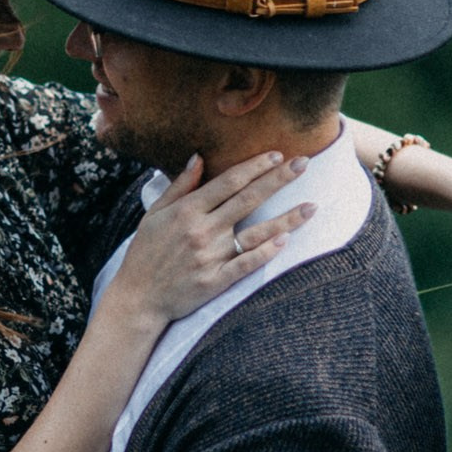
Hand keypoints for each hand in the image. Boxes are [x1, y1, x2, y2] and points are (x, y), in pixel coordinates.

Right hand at [102, 150, 315, 331]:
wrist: (138, 297)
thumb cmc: (146, 252)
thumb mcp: (155, 213)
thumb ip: (180, 186)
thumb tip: (198, 157)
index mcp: (187, 211)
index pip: (229, 182)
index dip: (255, 166)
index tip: (277, 154)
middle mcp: (202, 230)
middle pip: (248, 199)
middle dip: (278, 179)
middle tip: (305, 163)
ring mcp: (211, 257)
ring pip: (256, 233)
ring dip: (287, 218)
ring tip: (312, 206)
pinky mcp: (216, 281)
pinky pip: (247, 264)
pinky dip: (266, 253)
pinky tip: (286, 241)